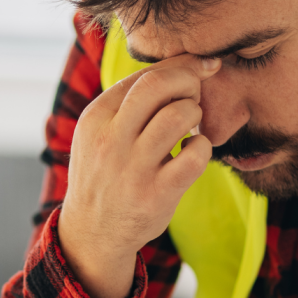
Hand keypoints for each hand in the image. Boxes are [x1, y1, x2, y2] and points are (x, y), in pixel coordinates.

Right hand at [58, 53, 220, 297]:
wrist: (95, 231)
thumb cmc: (106, 174)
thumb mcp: (98, 134)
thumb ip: (125, 103)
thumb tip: (176, 67)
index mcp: (95, 118)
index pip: (142, 75)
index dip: (178, 66)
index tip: (199, 67)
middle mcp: (110, 139)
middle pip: (158, 85)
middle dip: (188, 79)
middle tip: (197, 93)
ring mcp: (133, 168)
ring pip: (178, 114)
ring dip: (195, 113)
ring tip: (190, 126)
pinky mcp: (157, 193)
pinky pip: (195, 155)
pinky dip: (203, 147)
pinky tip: (193, 151)